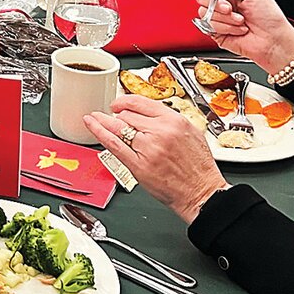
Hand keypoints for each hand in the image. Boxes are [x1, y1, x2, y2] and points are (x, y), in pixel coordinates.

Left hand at [85, 95, 227, 223]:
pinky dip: (100, 133)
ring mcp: (148, 149)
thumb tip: (146, 114)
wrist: (202, 193)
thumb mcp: (190, 133)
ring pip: (118, 127)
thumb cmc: (198, 167)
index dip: (124, 101)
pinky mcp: (138, 165)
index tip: (118, 103)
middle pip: (127, 115)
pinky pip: (113, 144)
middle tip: (112, 119)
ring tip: (93, 117)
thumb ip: (168, 121)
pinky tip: (92, 126)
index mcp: (174, 121)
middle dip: (118, 117)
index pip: (141, 103)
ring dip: (103, 121)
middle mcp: (160, 132)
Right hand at [196, 0, 293, 73]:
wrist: (274, 40)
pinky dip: (225, 27)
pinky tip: (238, 29)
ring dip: (225, 18)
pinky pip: (209, 26)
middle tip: (230, 8)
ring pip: (204, 13)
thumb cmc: (270, 17)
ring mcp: (219, 20)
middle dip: (215, 3)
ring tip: (241, 21)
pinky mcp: (217, 33)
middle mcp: (222, 6)